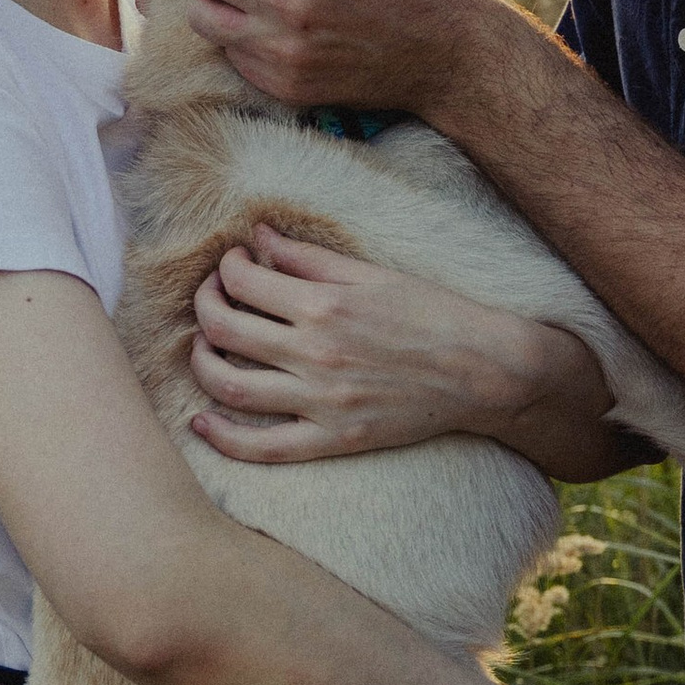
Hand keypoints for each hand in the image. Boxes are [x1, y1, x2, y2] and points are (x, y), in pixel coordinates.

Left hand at [189, 227, 607, 464]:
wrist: (484, 371)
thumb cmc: (432, 314)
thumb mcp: (372, 274)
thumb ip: (308, 258)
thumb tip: (257, 237)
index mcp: (325, 305)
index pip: (243, 282)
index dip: (226, 268)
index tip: (232, 263)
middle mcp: (316, 354)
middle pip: (224, 329)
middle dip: (205, 305)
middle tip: (212, 296)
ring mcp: (322, 402)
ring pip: (230, 386)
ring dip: (201, 362)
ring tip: (204, 346)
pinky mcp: (334, 439)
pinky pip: (264, 447)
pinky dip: (223, 439)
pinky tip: (202, 423)